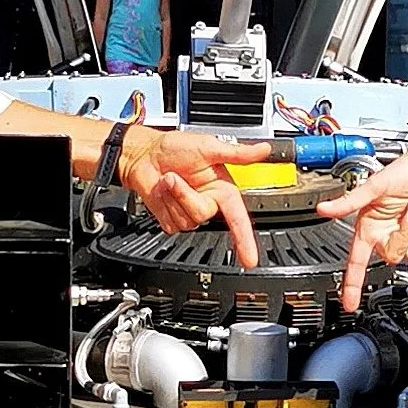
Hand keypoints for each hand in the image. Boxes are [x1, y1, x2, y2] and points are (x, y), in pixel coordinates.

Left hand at [122, 127, 271, 268]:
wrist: (144, 154)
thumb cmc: (174, 148)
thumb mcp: (209, 147)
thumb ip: (237, 153)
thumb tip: (263, 150)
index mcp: (223, 190)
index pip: (239, 220)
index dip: (246, 241)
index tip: (250, 260)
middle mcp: (209, 204)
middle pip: (203, 215)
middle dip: (186, 195)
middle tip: (175, 177)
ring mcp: (189, 214)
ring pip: (186, 221)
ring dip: (172, 197)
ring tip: (169, 180)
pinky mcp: (172, 220)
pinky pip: (171, 224)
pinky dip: (162, 206)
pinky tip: (162, 192)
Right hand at [317, 137, 407, 310]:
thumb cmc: (402, 171)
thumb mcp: (374, 186)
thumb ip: (349, 201)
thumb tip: (324, 209)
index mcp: (367, 227)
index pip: (356, 262)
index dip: (352, 284)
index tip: (348, 304)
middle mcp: (384, 234)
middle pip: (391, 256)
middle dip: (403, 234)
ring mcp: (403, 235)